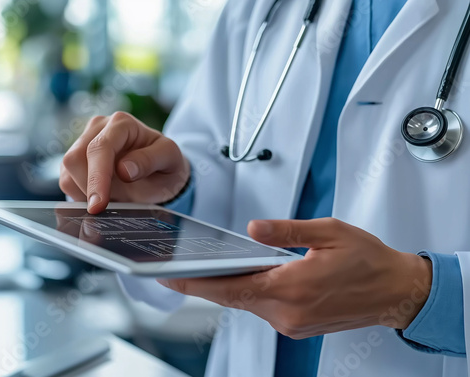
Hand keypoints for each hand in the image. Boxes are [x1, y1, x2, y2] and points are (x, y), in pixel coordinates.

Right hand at [60, 112, 189, 213]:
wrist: (160, 172)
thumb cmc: (165, 164)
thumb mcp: (170, 159)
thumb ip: (150, 161)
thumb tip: (124, 170)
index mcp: (122, 123)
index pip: (100, 148)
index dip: (97, 178)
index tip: (98, 204)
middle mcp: (99, 128)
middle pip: (75, 159)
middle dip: (90, 188)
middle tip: (114, 204)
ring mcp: (83, 142)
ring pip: (67, 171)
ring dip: (87, 193)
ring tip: (116, 196)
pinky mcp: (75, 160)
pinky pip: (66, 181)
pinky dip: (82, 195)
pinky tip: (104, 195)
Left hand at [159, 218, 431, 338]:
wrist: (395, 291)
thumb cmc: (368, 261)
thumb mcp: (328, 233)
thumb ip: (285, 231)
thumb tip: (253, 229)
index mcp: (292, 287)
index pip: (230, 287)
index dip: (196, 282)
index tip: (170, 276)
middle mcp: (287, 311)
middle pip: (232, 297)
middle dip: (204, 283)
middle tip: (178, 268)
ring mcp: (291, 323)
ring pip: (247, 303)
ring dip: (229, 286)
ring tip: (210, 267)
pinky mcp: (296, 325)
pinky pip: (262, 308)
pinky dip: (249, 293)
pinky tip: (246, 278)